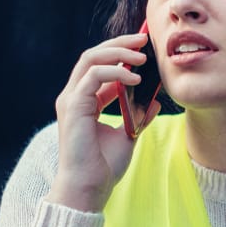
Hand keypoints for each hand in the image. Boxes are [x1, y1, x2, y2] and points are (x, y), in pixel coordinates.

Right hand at [45, 32, 162, 211]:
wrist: (90, 188)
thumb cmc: (104, 167)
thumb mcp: (128, 135)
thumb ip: (138, 116)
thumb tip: (154, 100)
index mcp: (86, 101)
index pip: (100, 65)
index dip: (122, 53)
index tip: (145, 46)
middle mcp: (75, 96)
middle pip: (93, 55)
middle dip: (119, 43)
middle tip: (144, 38)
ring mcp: (71, 99)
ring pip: (91, 59)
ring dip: (118, 53)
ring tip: (142, 57)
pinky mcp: (73, 106)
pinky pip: (93, 76)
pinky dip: (115, 72)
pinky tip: (135, 79)